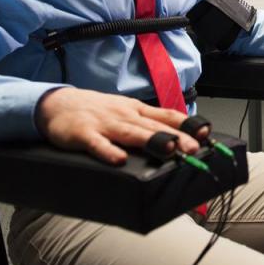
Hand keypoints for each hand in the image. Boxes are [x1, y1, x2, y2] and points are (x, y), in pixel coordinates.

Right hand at [35, 87, 204, 164]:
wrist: (57, 103)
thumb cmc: (97, 112)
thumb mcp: (126, 113)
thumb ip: (149, 125)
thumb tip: (179, 139)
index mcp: (137, 111)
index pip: (167, 116)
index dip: (187, 124)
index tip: (206, 132)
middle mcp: (125, 115)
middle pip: (153, 126)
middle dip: (176, 137)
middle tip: (195, 148)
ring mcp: (104, 124)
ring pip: (130, 133)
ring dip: (150, 141)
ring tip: (168, 149)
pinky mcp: (83, 135)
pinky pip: (96, 144)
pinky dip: (107, 151)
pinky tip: (118, 160)